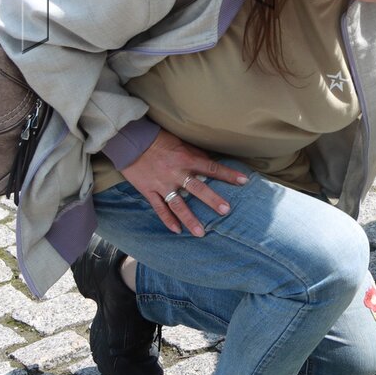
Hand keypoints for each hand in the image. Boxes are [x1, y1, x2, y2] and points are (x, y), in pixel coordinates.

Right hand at [119, 129, 250, 235]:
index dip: (228, 174)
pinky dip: (167, 220)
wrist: (131, 142)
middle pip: (198, 189)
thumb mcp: (181, 144)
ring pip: (178, 205)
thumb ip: (196, 155)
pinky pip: (159, 208)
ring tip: (201, 233)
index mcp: (186, 159)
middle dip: (212, 200)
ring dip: (190, 219)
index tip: (244, 181)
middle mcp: (176, 174)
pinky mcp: (149, 191)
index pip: (212, 168)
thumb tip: (211, 163)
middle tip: (226, 211)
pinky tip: (176, 230)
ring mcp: (162, 184)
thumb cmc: (159, 140)